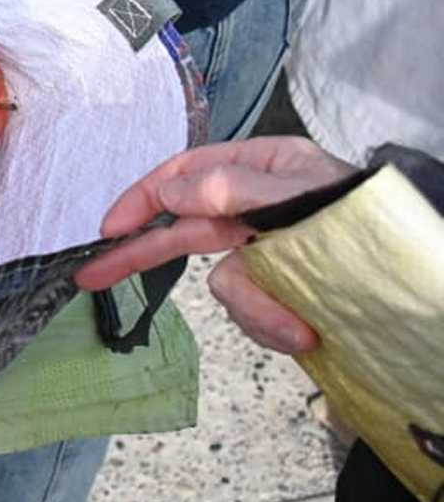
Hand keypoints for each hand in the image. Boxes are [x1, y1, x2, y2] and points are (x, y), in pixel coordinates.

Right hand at [75, 137, 355, 353]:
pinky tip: (305, 332)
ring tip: (297, 327)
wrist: (423, 293)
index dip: (143, 198)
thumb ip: (236, 190)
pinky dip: (273, 326)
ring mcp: (270, 256)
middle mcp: (259, 209)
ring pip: (224, 284)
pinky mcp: (281, 296)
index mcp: (264, 170)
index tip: (111, 227)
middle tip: (91, 274)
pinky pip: (251, 313)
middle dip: (142, 254)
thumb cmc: (372, 227)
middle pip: (183, 228)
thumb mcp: (305, 196)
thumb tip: (171, 191)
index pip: (186, 173)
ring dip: (256, 310)